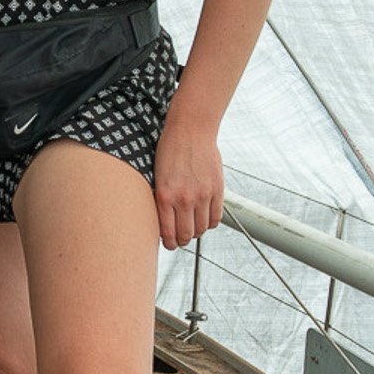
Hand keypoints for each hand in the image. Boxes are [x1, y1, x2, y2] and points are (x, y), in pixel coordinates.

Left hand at [152, 109, 223, 250]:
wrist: (190, 129)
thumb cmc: (169, 150)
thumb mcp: (157, 176)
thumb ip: (162, 200)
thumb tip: (165, 224)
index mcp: (164, 196)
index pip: (168, 233)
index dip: (169, 244)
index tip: (170, 244)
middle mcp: (183, 198)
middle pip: (186, 235)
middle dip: (182, 240)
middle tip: (181, 238)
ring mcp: (202, 195)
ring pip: (202, 229)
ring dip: (197, 231)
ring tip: (193, 226)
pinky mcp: (217, 189)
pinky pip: (217, 217)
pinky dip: (211, 222)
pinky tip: (205, 217)